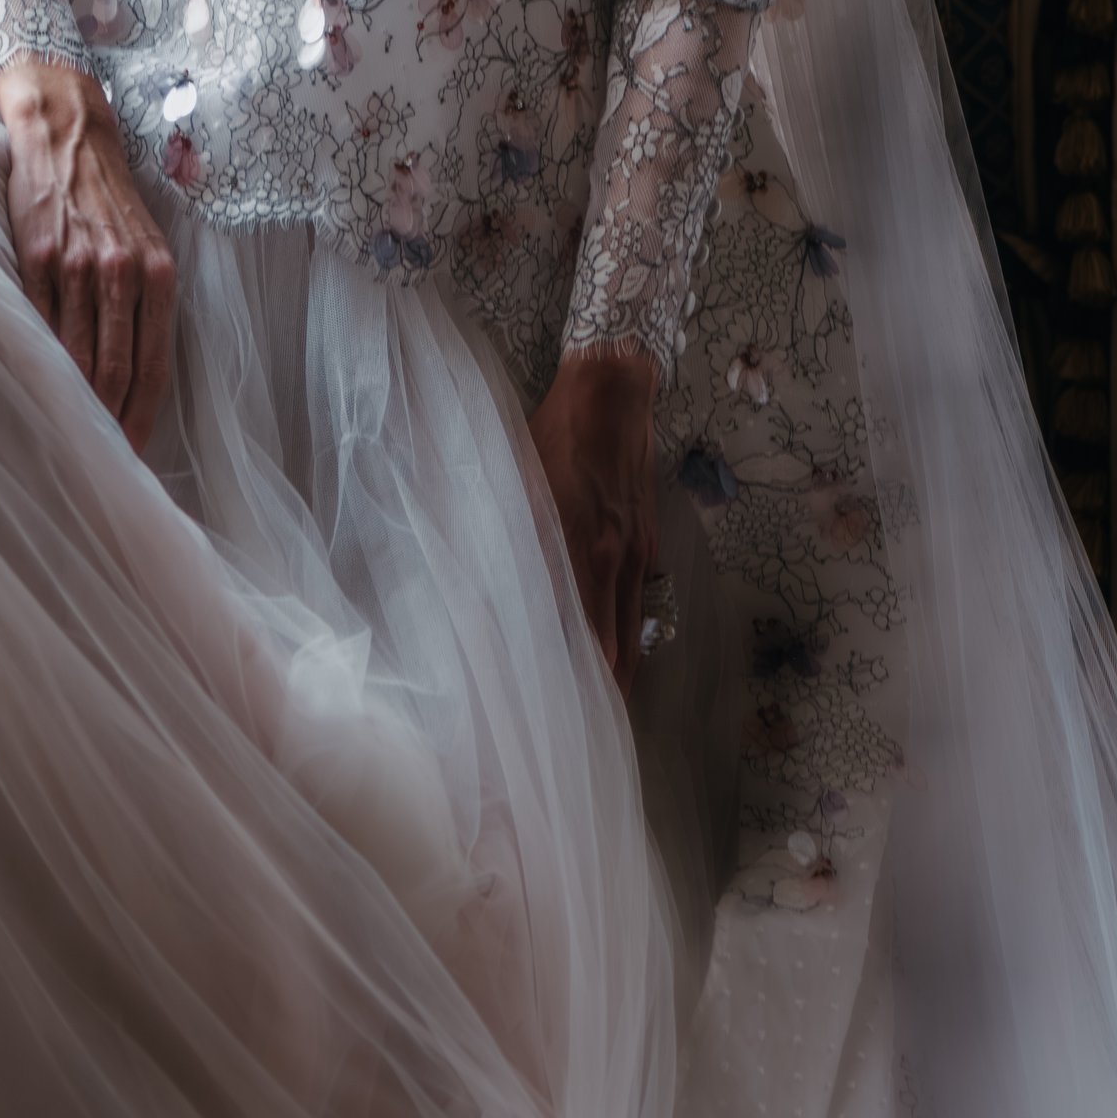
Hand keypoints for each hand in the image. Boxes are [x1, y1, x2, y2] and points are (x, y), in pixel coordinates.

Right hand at [0, 59, 176, 451]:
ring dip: (73, 401)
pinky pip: (39, 323)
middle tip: (98, 461)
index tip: (133, 455)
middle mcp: (122, 272)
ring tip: (65, 437)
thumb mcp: (144, 242)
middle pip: (116, 371)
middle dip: (108, 423)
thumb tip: (138, 370)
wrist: (67, 130)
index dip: (142, 418)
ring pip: (76, 354)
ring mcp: (77, 264)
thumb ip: (145, 300)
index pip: (153, 367)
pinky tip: (36, 386)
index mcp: (157, 274)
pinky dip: (39, 362)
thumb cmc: (107, 195)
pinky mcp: (36, 255)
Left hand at [529, 346, 659, 696]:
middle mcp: (613, 560)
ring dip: (618, 670)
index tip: (549, 709)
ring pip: (632, 631)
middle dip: (598, 692)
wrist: (613, 389)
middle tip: (573, 728)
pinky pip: (638, 600)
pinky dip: (627, 631)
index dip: (568, 678)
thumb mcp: (516, 479)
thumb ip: (502, 531)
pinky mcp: (645, 539)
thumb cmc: (552, 431)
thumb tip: (471, 571)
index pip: (578, 635)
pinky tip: (612, 646)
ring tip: (597, 704)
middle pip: (614, 650)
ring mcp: (636, 551)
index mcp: (579, 549)